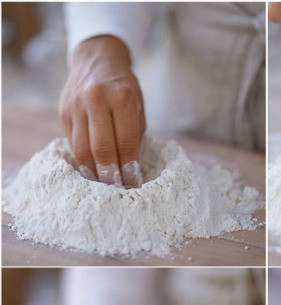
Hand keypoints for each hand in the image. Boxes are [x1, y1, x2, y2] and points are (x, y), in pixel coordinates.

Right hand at [59, 36, 145, 186]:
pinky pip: (73, 143)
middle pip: (102, 149)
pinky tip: (92, 169)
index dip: (129, 167)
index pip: (126, 143)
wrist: (97, 60)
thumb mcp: (138, 106)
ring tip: (105, 184)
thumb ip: (134, 135)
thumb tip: (131, 169)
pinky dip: (83, 159)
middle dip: (111, 174)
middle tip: (118, 188)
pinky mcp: (63, 112)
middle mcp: (95, 99)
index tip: (134, 183)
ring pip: (83, 149)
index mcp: (121, 98)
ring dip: (94, 171)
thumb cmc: (124, 88)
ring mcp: (76, 106)